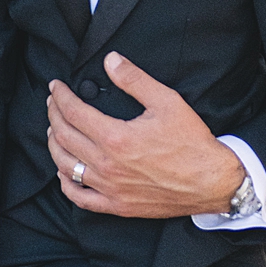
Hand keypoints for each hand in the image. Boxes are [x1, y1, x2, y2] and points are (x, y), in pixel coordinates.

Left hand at [48, 54, 244, 217]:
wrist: (213, 183)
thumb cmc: (192, 143)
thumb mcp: (167, 102)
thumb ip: (134, 79)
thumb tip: (110, 60)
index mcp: (115, 137)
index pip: (73, 113)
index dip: (60, 97)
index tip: (56, 86)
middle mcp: (107, 164)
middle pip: (64, 137)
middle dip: (53, 116)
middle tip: (53, 103)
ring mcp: (110, 188)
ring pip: (66, 166)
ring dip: (54, 146)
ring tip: (54, 131)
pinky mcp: (117, 206)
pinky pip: (80, 198)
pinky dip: (66, 183)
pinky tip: (64, 172)